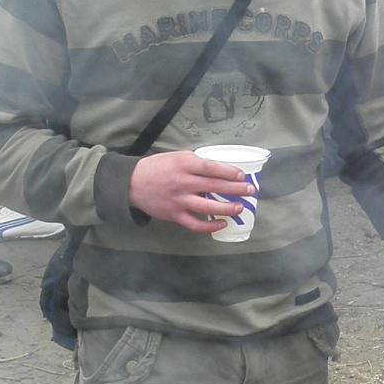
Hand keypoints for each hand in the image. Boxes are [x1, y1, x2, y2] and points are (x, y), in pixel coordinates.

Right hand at [129, 151, 251, 231]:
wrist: (132, 183)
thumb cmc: (157, 167)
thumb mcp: (176, 157)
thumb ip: (196, 163)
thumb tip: (219, 170)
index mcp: (184, 164)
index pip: (212, 168)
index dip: (229, 172)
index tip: (242, 176)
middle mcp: (183, 182)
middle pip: (214, 187)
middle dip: (236, 189)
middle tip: (250, 190)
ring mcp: (179, 201)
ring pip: (208, 208)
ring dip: (227, 208)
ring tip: (240, 207)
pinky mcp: (175, 215)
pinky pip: (196, 224)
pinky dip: (211, 226)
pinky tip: (222, 223)